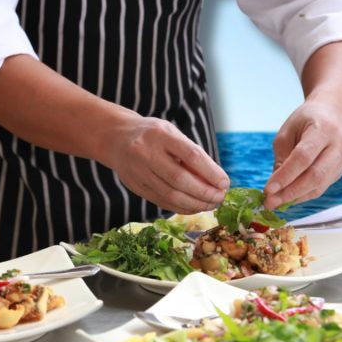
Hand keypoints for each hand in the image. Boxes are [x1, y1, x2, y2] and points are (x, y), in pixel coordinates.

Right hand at [102, 116, 229, 213]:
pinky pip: (161, 202)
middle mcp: (147, 152)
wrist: (116, 138)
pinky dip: (181, 207)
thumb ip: (190, 154)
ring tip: (210, 204)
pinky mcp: (135, 186)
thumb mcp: (171, 133)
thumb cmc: (152, 135)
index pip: (191, 155)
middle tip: (220, 198)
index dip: (210, 172)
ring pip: (170, 195)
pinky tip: (194, 207)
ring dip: (195, 204)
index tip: (224, 183)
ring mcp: (138, 171)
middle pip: (180, 179)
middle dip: (204, 193)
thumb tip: (216, 181)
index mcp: (161, 134)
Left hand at [264, 100, 341, 208]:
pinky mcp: (339, 171)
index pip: (303, 157)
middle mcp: (338, 145)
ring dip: (295, 197)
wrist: (333, 114)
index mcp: (323, 129)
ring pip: (319, 185)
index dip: (285, 175)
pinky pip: (321, 187)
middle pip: (315, 175)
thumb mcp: (287, 132)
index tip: (268, 189)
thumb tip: (275, 185)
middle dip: (290, 192)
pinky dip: (302, 195)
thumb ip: (282, 157)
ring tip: (275, 203)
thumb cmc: (305, 121)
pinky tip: (287, 198)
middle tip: (270, 202)